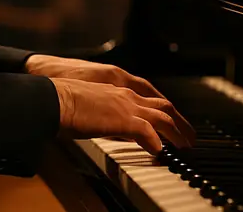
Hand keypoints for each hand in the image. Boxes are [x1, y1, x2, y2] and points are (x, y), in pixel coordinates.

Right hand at [25, 55, 194, 152]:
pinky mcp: (121, 118)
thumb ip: (106, 115)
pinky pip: (147, 131)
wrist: (53, 97)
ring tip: (184, 147)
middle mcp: (126, 95)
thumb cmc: (63, 102)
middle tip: (189, 137)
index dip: (164, 112)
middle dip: (179, 122)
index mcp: (117, 90)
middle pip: (163, 106)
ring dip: (176, 133)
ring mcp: (125, 106)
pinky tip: (160, 152)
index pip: (149, 100)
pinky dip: (156, 141)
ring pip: (161, 118)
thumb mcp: (91, 107)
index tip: (173, 124)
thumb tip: (114, 130)